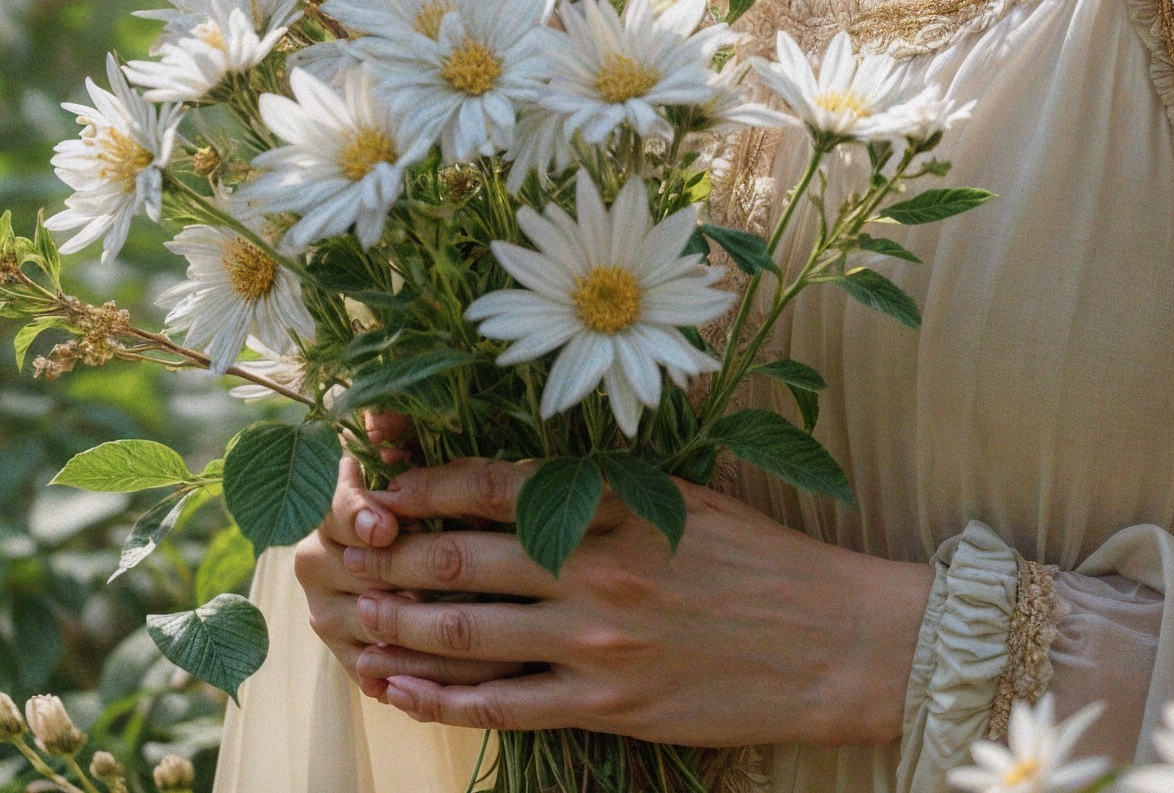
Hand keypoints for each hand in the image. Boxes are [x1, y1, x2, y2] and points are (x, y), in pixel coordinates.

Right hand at [293, 417, 467, 688]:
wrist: (397, 547)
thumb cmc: (414, 482)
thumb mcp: (407, 449)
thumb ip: (397, 430)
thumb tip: (385, 416)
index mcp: (325, 507)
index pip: (330, 510)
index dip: (357, 516)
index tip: (387, 526)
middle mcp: (314, 560)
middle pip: (349, 576)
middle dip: (395, 583)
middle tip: (439, 592)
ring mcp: (326, 612)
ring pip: (366, 630)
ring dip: (413, 637)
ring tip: (463, 639)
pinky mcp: (345, 655)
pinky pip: (374, 674)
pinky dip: (408, 681)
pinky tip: (444, 685)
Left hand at [345, 458, 932, 746]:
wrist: (831, 638)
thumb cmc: (760, 557)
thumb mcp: (685, 493)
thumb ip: (608, 483)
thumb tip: (529, 469)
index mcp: (618, 501)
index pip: (496, 483)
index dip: (425, 484)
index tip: (380, 485)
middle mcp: (598, 566)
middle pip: (465, 554)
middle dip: (392, 554)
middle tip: (342, 550)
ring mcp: (598, 641)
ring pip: (470, 630)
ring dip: (400, 622)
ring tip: (353, 614)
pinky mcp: (606, 703)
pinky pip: (502, 703)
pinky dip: (442, 694)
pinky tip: (402, 685)